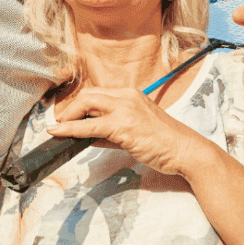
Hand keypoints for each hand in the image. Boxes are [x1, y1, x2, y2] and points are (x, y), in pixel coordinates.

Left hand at [47, 88, 209, 176]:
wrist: (185, 151)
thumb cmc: (164, 143)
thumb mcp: (135, 132)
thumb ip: (111, 132)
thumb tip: (88, 137)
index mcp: (131, 95)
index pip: (97, 93)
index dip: (79, 104)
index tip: (68, 116)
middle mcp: (127, 97)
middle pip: (89, 95)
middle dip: (70, 108)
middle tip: (60, 123)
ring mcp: (125, 109)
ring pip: (86, 104)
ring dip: (68, 116)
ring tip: (58, 128)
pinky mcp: (123, 126)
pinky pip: (90, 126)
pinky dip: (71, 128)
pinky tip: (60, 132)